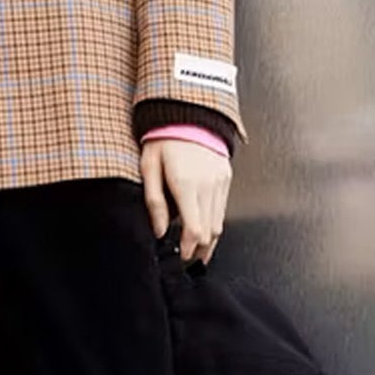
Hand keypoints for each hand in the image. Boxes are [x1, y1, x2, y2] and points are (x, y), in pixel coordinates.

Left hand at [139, 139, 229, 264]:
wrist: (187, 113)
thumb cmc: (163, 139)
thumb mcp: (149, 168)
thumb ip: (154, 202)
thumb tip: (160, 231)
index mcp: (186, 184)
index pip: (195, 230)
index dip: (190, 250)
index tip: (182, 258)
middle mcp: (208, 185)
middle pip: (211, 231)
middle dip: (201, 251)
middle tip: (190, 261)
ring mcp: (220, 181)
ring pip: (220, 222)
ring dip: (210, 240)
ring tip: (199, 251)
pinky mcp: (226, 176)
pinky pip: (223, 207)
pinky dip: (215, 222)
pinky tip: (205, 227)